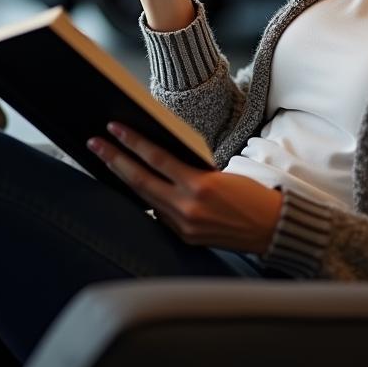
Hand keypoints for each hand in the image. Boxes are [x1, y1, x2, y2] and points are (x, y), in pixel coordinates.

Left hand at [87, 123, 283, 254]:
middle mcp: (187, 207)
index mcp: (199, 185)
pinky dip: (148, 199)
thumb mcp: (220, 174)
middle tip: (95, 143)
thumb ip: (190, 171)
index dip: (132, 142)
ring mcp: (184, 225)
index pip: (157, 159)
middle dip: (114, 160)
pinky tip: (137, 187)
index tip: (114, 128)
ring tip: (109, 162)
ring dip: (125, 179)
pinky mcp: (185, 237)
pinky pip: (159, 215)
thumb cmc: (251, 194)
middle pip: (140, 180)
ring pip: (145, 198)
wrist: (271, 228)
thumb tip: (159, 162)